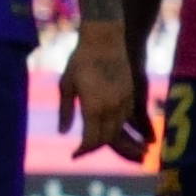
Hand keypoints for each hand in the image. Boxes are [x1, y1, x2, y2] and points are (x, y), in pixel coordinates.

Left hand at [60, 21, 148, 161]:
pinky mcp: (132, 95)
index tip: (74, 155)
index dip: (83, 150)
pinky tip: (115, 131)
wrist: (106, 40)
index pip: (92, 140)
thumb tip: (63, 133)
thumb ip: (66, 110)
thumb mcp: (66, 84)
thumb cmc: (80, 60)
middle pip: (108, 139)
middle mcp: (112, 108)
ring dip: (114, 142)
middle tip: (82, 151)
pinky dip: (122, 129)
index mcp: (94, 107)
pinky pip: (128, 119)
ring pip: (120, 130)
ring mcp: (125, 102)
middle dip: (96, 147)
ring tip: (101, 147)